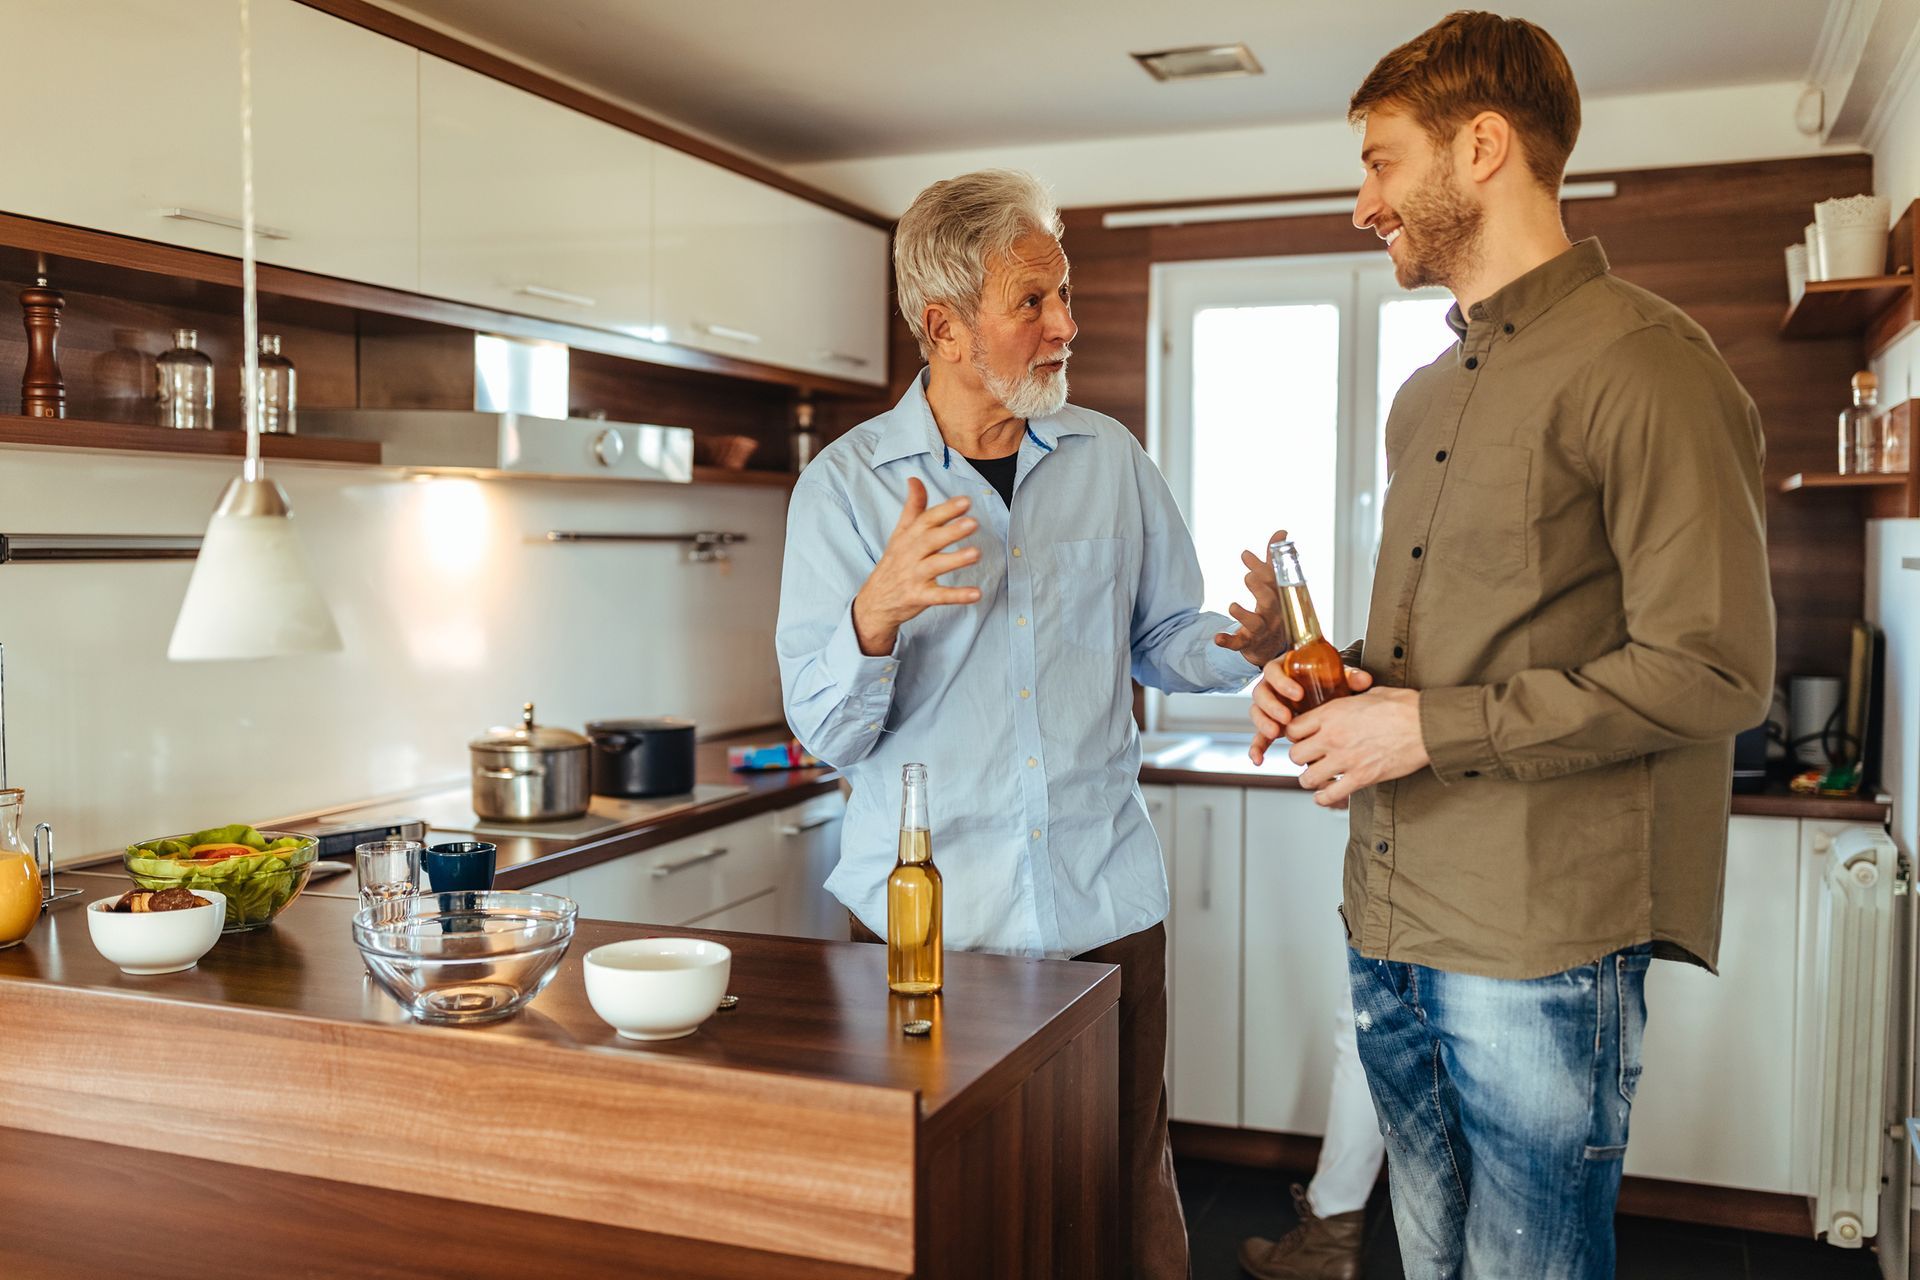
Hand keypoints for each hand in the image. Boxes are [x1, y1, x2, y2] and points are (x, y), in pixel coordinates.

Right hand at [851, 477, 982, 654]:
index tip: (965, 501)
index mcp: (908, 536)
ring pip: (935, 566)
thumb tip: (914, 479)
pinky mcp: (918, 597)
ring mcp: (913, 576)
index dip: (945, 510)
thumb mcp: (900, 534)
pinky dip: (957, 595)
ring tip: (976, 553)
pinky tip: (976, 593)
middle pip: (930, 540)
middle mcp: (910, 554)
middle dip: (951, 531)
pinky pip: (938, 596)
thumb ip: (912, 507)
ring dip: (955, 560)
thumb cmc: (894, 562)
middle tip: (973, 523)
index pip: (926, 519)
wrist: (874, 601)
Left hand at [1214, 528, 1292, 667]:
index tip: (1244, 555)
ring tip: (1232, 606)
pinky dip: (1228, 641)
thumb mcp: (1274, 585)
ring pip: (1256, 624)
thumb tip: (1281, 532)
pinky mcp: (1248, 644)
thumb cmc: (1273, 610)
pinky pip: (1239, 644)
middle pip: (1270, 601)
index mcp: (1279, 597)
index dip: (1261, 568)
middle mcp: (1273, 614)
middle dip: (1260, 588)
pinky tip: (1217, 638)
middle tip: (1248, 577)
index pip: (1273, 581)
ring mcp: (1261, 630)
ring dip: (1244, 615)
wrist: (1272, 647)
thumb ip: (1272, 560)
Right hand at [1249, 664, 1373, 764]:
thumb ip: (1348, 676)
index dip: (1282, 683)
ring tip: (1277, 733)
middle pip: (1261, 693)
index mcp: (1284, 670)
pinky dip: (1256, 747)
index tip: (1298, 694)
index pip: (1274, 671)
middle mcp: (1272, 687)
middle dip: (1272, 706)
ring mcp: (1269, 706)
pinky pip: (1258, 736)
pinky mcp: (1270, 724)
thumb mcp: (1335, 676)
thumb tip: (1364, 680)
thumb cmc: (1325, 680)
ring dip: (1263, 723)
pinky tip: (1259, 759)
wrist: (1320, 690)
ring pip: (1257, 712)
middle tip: (1286, 717)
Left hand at [1285, 687, 1430, 807]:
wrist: (1427, 725)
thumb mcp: (1371, 693)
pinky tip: (1325, 795)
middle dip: (1300, 757)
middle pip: (1295, 755)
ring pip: (1307, 778)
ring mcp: (1345, 759)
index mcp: (1332, 713)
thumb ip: (1352, 699)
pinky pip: (1330, 794)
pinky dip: (1324, 798)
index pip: (1293, 729)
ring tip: (1318, 777)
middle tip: (1310, 758)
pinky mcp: (1361, 778)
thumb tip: (1351, 699)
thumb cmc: (1405, 706)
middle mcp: (1332, 737)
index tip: (1302, 737)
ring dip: (1310, 779)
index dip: (1294, 735)